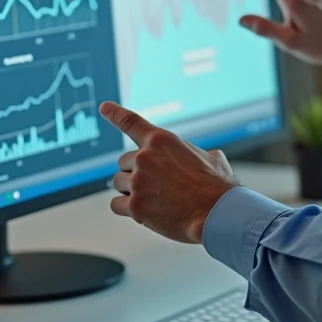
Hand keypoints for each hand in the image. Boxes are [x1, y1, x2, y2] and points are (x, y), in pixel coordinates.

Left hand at [99, 101, 238, 243]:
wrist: (217, 213)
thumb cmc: (216, 187)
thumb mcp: (210, 157)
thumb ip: (192, 154)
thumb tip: (201, 158)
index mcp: (162, 140)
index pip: (131, 122)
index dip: (115, 113)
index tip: (105, 108)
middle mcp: (145, 157)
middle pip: (123, 161)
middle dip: (135, 171)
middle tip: (155, 184)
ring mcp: (138, 182)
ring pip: (118, 182)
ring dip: (131, 190)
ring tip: (154, 198)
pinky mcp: (135, 206)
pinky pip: (116, 204)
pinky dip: (126, 208)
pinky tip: (145, 212)